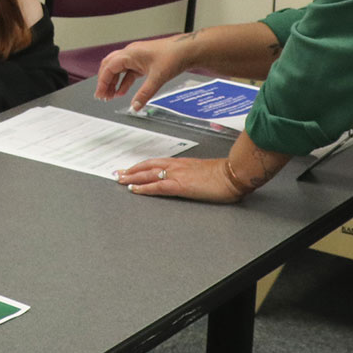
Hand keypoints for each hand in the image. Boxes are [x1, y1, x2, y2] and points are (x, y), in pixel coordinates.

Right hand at [94, 34, 194, 109]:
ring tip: (110, 96)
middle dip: (104, 81)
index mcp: (130, 54)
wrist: (187, 49)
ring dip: (113, 82)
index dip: (102, 82)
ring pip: (118, 69)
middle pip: (110, 66)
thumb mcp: (157, 78)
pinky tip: (122, 92)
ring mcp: (137, 57)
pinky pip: (128, 72)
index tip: (100, 94)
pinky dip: (123, 81)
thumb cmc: (173, 56)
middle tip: (102, 95)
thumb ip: (144, 94)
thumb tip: (135, 106)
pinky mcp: (143, 62)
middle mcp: (131, 53)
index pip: (109, 67)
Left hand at [115, 157, 246, 202]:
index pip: (156, 162)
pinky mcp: (180, 185)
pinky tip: (134, 190)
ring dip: (132, 178)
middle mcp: (176, 166)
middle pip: (148, 166)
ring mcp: (177, 175)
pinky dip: (144, 188)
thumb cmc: (224, 174)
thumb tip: (189, 179)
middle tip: (118, 173)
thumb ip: (193, 174)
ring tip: (120, 180)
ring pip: (148, 174)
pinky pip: (157, 186)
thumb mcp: (204, 172)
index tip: (130, 169)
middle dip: (131, 170)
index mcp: (182, 163)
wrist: (234, 174)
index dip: (141, 166)